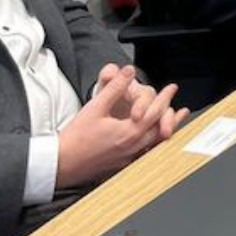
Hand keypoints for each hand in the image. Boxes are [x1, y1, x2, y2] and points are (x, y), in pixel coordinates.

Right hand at [58, 65, 187, 188]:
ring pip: (155, 142)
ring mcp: (129, 157)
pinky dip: (155, 144)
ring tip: (175, 120)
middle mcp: (132, 146)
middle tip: (175, 101)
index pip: (155, 112)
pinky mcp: (122, 164)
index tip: (171, 88)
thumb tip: (128, 71)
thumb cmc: (75, 138)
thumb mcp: (95, 107)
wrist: (60, 164)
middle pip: (159, 127)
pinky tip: (156, 142)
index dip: (165, 97)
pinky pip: (146, 154)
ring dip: (166, 128)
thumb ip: (114, 88)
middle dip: (169, 111)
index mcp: (128, 131)